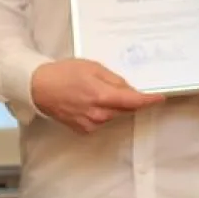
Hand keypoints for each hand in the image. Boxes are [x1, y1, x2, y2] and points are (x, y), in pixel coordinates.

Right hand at [31, 59, 165, 133]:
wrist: (39, 88)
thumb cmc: (64, 73)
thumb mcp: (92, 67)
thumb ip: (114, 80)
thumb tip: (129, 89)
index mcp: (102, 96)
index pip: (133, 101)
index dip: (148, 101)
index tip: (160, 98)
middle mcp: (98, 114)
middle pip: (124, 109)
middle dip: (127, 99)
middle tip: (115, 85)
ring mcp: (90, 124)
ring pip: (113, 115)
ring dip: (113, 105)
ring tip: (94, 90)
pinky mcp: (83, 130)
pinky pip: (101, 120)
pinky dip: (101, 112)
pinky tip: (88, 101)